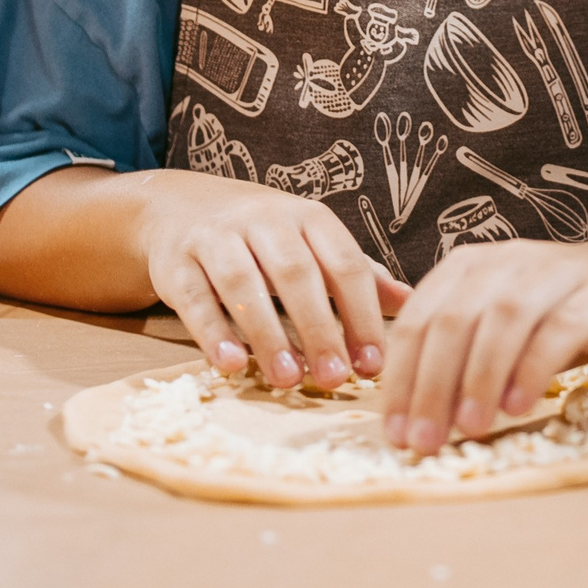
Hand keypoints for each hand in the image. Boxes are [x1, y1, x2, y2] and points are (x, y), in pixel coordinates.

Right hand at [135, 172, 407, 393]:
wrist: (180, 207)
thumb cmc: (262, 236)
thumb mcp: (311, 242)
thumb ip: (356, 274)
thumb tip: (410, 301)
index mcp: (308, 217)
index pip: (343, 264)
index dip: (361, 314)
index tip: (373, 364)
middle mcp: (263, 219)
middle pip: (296, 273)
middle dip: (318, 329)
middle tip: (335, 379)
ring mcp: (216, 236)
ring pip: (243, 284)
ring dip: (267, 334)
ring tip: (287, 380)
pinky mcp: (177, 260)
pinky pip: (196, 298)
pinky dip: (213, 333)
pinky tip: (231, 366)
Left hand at [377, 236, 587, 451]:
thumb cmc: (560, 315)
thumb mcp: (501, 329)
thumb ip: (461, 362)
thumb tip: (414, 422)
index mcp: (468, 268)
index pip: (419, 320)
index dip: (401, 377)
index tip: (393, 430)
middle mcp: (505, 263)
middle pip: (453, 321)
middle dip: (431, 385)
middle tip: (423, 440)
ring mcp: (552, 276)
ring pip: (502, 322)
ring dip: (479, 379)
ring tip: (469, 428)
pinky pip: (557, 332)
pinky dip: (532, 369)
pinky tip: (519, 407)